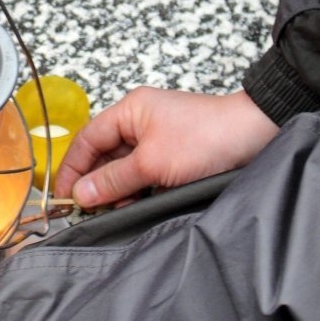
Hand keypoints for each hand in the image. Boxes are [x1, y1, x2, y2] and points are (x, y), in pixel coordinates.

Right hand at [55, 88, 278, 206]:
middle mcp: (140, 120)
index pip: (88, 139)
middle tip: (90, 210)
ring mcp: (158, 136)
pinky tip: (139, 204)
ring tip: (119, 208)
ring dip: (120, 188)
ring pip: (125, 166)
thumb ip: (115, 180)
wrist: (254, 136)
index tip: (64, 197)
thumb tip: (83, 193)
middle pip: (104, 154)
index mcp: (130, 110)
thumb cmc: (207, 137)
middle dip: (97, 182)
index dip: (73, 168)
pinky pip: (145, 172)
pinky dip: (139, 188)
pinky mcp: (174, 153)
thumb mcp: (152, 163)